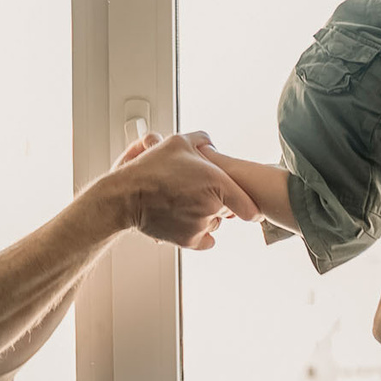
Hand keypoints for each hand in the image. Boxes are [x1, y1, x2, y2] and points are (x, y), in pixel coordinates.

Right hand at [107, 129, 259, 250]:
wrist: (128, 196)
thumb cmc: (151, 168)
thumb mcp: (178, 141)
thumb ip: (202, 140)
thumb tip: (211, 146)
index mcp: (218, 183)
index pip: (250, 208)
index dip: (252, 209)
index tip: (252, 211)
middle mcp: (212, 207)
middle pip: (228, 211)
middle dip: (219, 203)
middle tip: (199, 193)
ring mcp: (200, 226)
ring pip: (214, 224)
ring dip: (207, 217)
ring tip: (185, 203)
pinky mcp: (188, 240)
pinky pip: (205, 240)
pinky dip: (201, 234)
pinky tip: (189, 221)